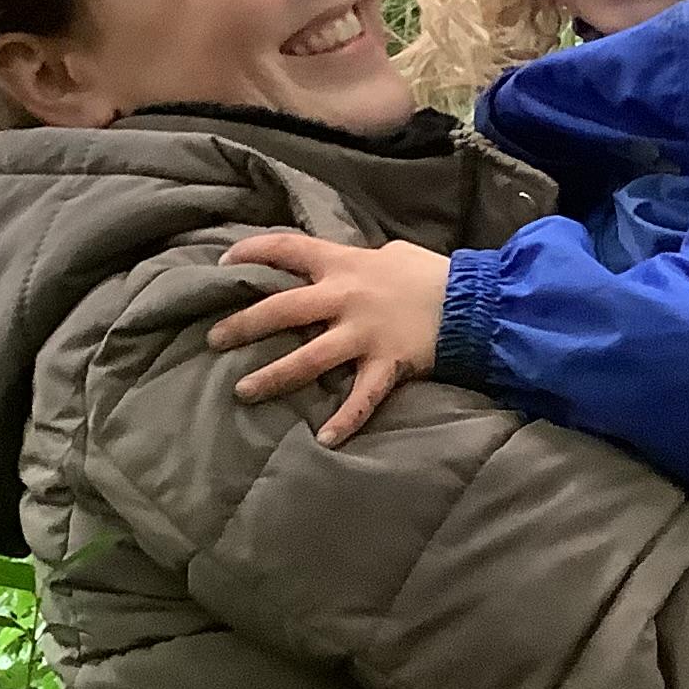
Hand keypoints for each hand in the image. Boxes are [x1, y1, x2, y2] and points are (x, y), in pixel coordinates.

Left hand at [212, 233, 449, 446]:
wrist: (474, 299)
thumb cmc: (430, 273)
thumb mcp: (390, 254)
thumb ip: (358, 264)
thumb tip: (341, 269)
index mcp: (344, 264)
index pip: (288, 249)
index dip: (253, 252)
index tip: (224, 265)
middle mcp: (346, 298)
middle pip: (282, 309)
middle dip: (244, 325)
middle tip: (213, 340)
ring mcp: (364, 334)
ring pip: (308, 357)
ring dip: (274, 376)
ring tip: (243, 392)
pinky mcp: (386, 363)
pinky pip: (361, 396)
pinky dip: (345, 419)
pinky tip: (326, 439)